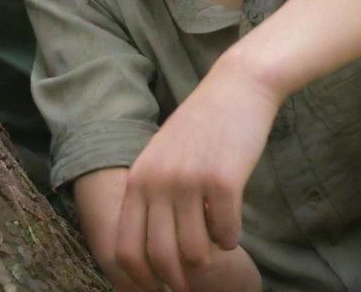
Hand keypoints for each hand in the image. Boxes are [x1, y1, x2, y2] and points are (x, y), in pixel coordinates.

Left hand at [113, 55, 281, 291]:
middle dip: (177, 280)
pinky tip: (233, 225)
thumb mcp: (162, 156)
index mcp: (138, 178)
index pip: (126, 247)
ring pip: (195, 252)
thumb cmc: (201, 126)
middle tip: (192, 283)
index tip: (158, 288)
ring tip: (215, 244)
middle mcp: (158, 181)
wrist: (235, 89)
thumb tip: (149, 252)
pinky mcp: (223, 181)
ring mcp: (190, 181)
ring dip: (208, 258)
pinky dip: (231, 238)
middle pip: (160, 257)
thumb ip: (151, 195)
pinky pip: (226, 234)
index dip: (140, 279)